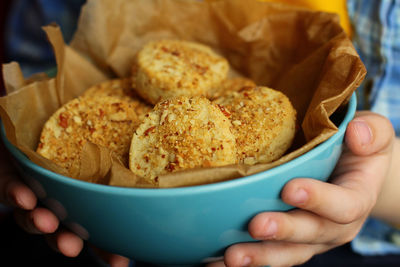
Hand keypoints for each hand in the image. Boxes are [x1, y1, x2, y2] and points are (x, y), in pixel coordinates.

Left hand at [0, 140, 128, 265]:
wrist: (22, 128)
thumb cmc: (68, 136)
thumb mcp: (101, 145)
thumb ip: (119, 157)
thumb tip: (165, 154)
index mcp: (82, 199)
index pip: (95, 228)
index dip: (105, 247)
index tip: (119, 262)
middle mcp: (58, 202)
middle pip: (64, 230)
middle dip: (69, 242)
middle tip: (74, 247)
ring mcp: (33, 193)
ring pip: (33, 218)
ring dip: (40, 223)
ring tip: (48, 221)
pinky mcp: (9, 179)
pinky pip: (8, 189)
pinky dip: (16, 194)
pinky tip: (26, 196)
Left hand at [208, 111, 394, 266]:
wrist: (352, 173)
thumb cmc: (358, 151)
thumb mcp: (375, 135)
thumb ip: (373, 132)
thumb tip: (357, 134)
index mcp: (356, 198)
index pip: (343, 204)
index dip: (319, 200)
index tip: (290, 189)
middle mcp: (335, 225)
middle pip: (311, 234)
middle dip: (283, 231)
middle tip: (256, 226)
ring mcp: (312, 238)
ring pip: (289, 253)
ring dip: (261, 256)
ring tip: (232, 257)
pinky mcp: (291, 241)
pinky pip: (272, 254)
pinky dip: (249, 260)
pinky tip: (218, 261)